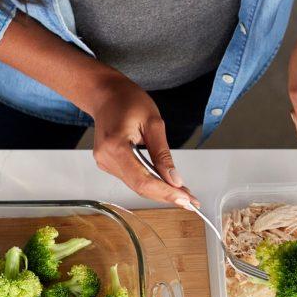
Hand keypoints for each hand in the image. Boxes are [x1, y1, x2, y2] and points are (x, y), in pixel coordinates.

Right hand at [87, 76, 196, 205]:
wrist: (106, 94)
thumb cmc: (128, 101)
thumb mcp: (153, 122)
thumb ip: (163, 154)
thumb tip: (174, 179)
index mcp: (115, 146)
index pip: (142, 180)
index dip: (165, 193)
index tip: (185, 199)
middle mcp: (106, 158)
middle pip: (139, 187)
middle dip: (167, 196)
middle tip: (191, 201)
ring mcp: (105, 163)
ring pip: (136, 186)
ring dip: (160, 191)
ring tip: (183, 194)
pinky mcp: (108, 164)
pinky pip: (132, 179)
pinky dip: (150, 183)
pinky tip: (165, 184)